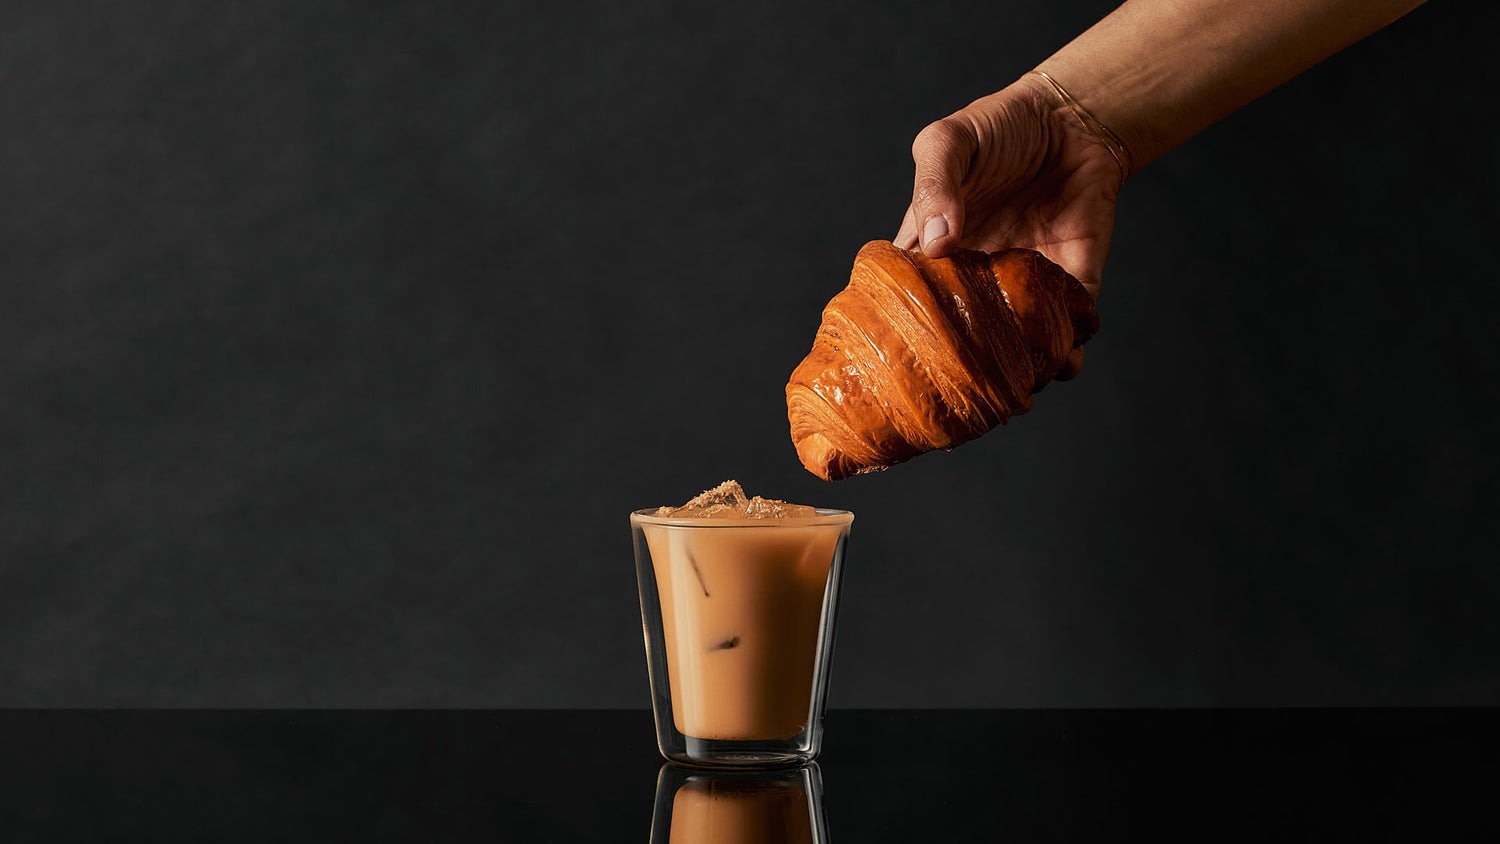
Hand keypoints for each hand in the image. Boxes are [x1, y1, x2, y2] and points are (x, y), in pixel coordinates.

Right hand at [893, 74, 1123, 378]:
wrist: (1072, 118)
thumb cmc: (999, 127)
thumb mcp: (949, 142)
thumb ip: (934, 184)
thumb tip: (938, 239)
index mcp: (937, 251)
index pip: (912, 300)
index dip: (904, 330)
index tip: (899, 357)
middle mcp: (977, 277)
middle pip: (964, 334)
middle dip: (961, 365)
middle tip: (958, 387)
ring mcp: (1023, 283)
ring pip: (1016, 342)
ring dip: (1017, 369)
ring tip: (1015, 386)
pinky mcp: (1072, 278)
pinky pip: (1071, 324)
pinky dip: (1070, 350)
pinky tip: (1065, 362)